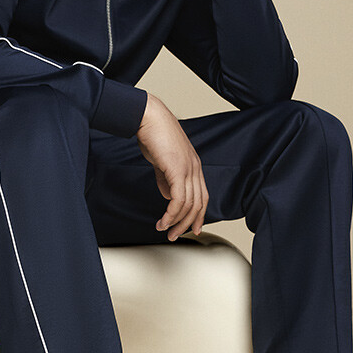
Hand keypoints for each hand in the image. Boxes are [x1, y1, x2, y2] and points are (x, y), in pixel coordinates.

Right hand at [136, 94, 208, 240]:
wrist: (149, 117)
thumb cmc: (154, 134)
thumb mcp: (162, 161)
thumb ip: (166, 179)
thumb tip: (168, 195)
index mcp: (194, 166)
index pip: (202, 196)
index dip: (198, 215)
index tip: (191, 228)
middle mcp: (195, 168)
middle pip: (198, 204)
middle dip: (187, 224)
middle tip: (175, 235)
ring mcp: (188, 169)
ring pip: (189, 204)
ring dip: (176, 222)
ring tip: (164, 230)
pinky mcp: (178, 170)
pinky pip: (178, 199)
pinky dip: (171, 214)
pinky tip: (163, 220)